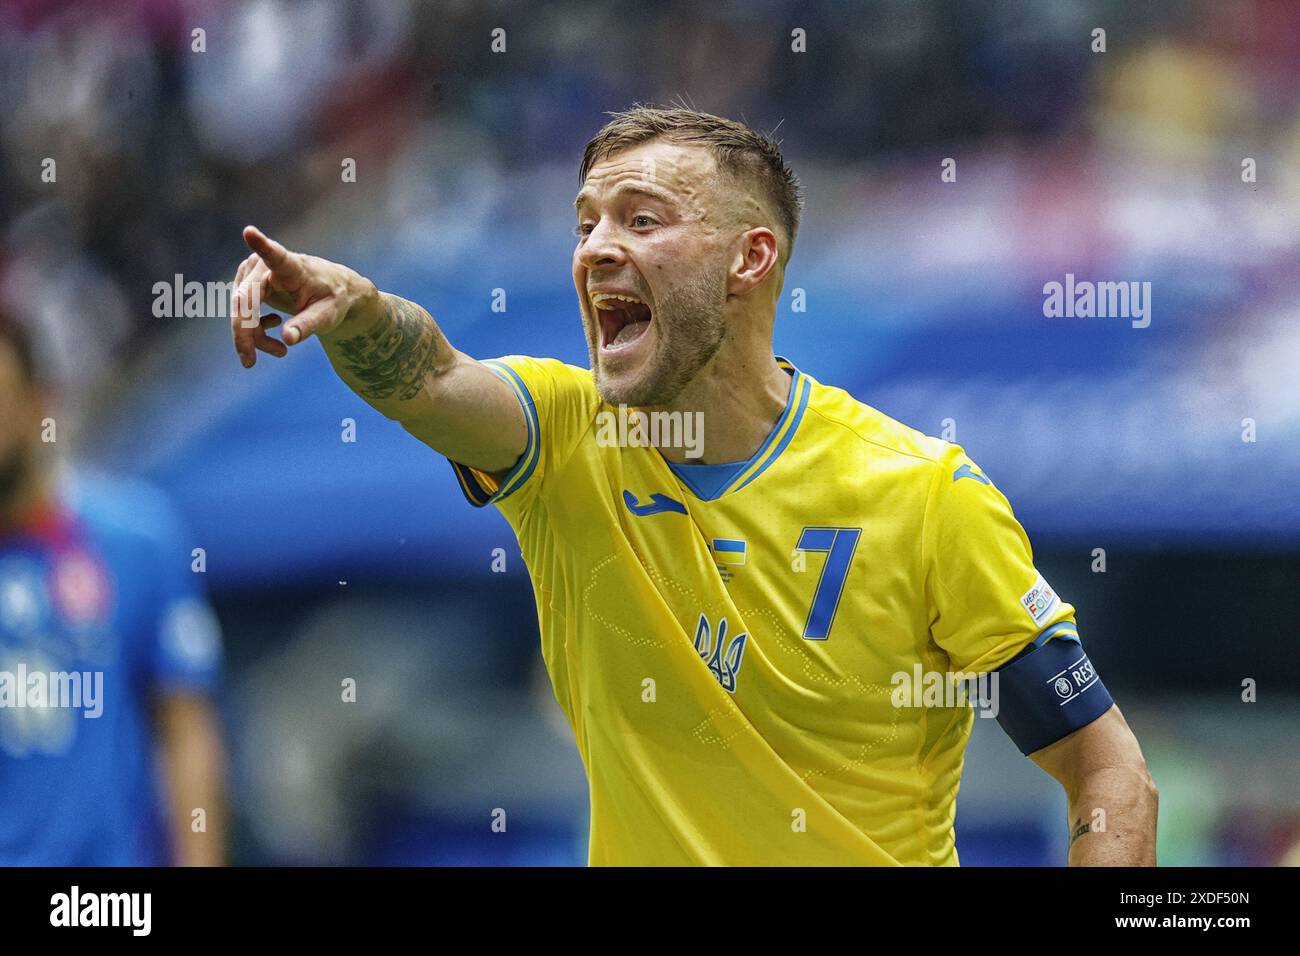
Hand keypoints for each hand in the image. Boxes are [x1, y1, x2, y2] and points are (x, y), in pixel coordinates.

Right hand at [230, 225, 377, 367]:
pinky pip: (241, 313)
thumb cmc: (332, 300)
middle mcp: (265, 265)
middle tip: (249, 362)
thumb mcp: (327, 316)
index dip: (261, 245)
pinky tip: (274, 328)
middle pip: (244, 300)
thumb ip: (308, 326)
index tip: (250, 232)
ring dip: (254, 336)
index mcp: (291, 266)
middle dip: (244, 333)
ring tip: (281, 351)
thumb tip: (287, 338)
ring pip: (241, 311)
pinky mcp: (246, 282)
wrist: (332, 290)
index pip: (275, 255)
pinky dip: (254, 330)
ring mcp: (251, 271)